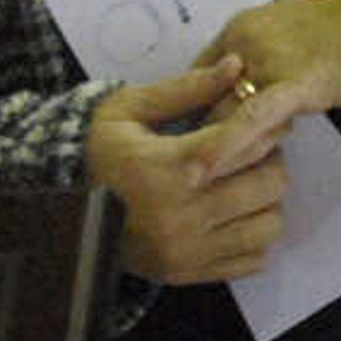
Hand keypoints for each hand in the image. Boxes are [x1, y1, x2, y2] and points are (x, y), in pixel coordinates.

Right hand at [85, 58, 290, 285]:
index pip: (242, 139)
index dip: (267, 122)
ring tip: (244, 184)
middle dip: (269, 159)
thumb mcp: (127, 112)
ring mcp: (191, 250)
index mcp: (169, 167)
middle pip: (269, 182)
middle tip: (253, 150)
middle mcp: (184, 214)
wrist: (66, 218)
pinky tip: (234, 216)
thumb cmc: (99, 158)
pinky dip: (255, 235)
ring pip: (270, 223)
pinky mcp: (192, 274)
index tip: (273, 114)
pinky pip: (255, 258)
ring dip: (266, 200)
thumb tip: (235, 66)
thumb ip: (184, 89)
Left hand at [188, 0, 340, 160]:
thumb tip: (241, 103)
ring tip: (204, 183)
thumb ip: (259, 66)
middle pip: (203, 98)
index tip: (182, 144)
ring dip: (217, 148)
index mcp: (238, 31)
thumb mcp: (288, 39)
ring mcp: (269, 60)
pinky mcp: (297, 82)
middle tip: (189, 174)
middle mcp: (243, 42)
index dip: (188, 112)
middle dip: (197, 136)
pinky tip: (221, 168)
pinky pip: (256, 117)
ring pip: (223, 111)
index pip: (196, 77)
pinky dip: (236, 142)